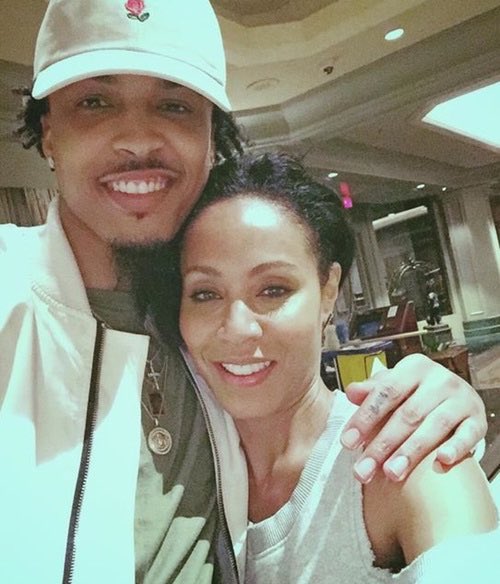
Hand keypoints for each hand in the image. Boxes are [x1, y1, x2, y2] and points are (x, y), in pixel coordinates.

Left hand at [340, 353, 486, 482]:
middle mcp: (439, 379)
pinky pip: (469, 434)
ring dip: (411, 451)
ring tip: (391, 473)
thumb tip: (351, 392)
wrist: (454, 398)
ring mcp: (461, 398)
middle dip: (382, 444)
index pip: (386, 392)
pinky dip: (456, 447)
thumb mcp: (393, 388)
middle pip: (407, 414)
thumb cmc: (413, 395)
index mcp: (414, 368)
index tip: (347, 443)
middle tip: (364, 470)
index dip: (365, 417)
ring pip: (434, 426)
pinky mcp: (478, 419)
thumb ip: (371, 392)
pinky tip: (442, 461)